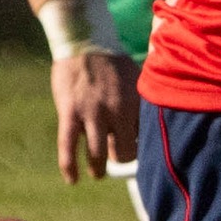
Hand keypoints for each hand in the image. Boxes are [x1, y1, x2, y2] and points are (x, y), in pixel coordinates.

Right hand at [52, 48, 141, 182]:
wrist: (84, 40)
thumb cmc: (113, 61)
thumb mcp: (136, 80)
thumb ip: (143, 104)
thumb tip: (152, 128)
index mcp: (136, 103)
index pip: (145, 140)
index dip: (142, 149)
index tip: (140, 153)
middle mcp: (117, 111)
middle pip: (124, 152)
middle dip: (120, 159)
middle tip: (116, 158)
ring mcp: (92, 113)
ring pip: (98, 155)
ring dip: (99, 168)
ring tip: (98, 173)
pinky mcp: (69, 113)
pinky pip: (68, 147)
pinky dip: (70, 167)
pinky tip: (73, 180)